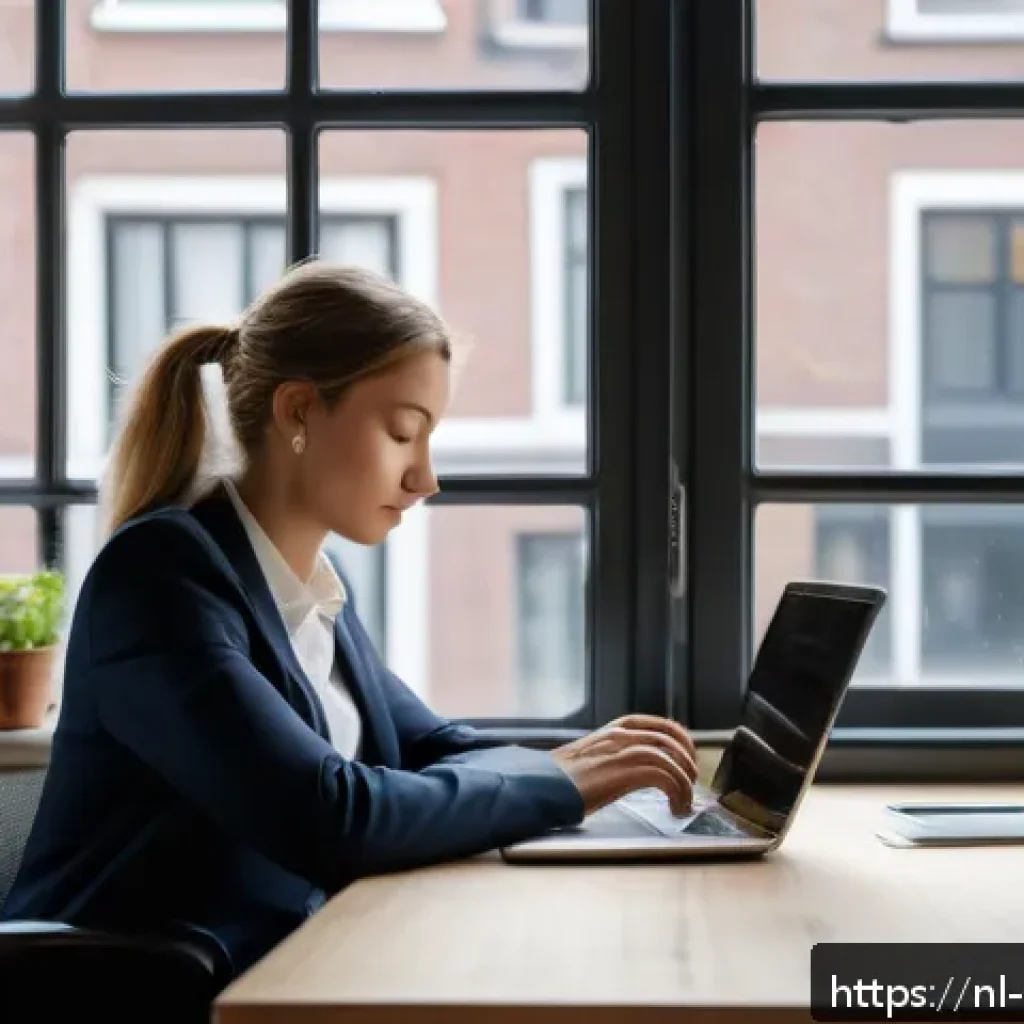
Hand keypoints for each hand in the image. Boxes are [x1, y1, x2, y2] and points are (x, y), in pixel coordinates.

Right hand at [550, 714, 697, 817]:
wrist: (541, 786)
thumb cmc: (559, 778)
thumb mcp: (590, 757)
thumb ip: (611, 756)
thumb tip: (631, 770)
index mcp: (613, 729)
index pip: (658, 724)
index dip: (680, 739)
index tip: (687, 757)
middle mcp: (620, 735)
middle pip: (669, 737)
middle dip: (687, 759)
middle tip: (691, 780)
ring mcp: (622, 751)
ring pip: (670, 757)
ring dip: (684, 780)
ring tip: (684, 799)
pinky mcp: (623, 772)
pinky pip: (664, 776)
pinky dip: (676, 791)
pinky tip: (674, 806)